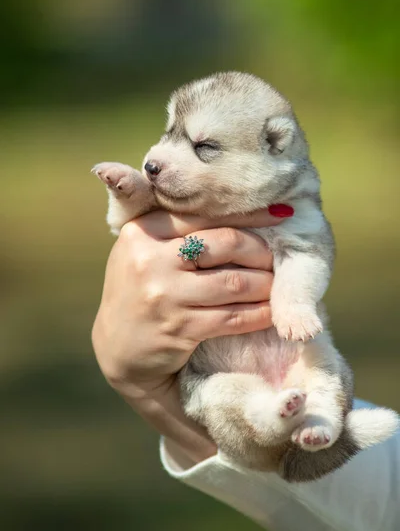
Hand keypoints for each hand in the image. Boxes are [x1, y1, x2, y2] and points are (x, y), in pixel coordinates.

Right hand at [92, 209, 286, 462]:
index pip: (203, 215)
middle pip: (225, 243)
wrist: (118, 348)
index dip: (248, 215)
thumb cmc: (141, 290)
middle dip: (260, 251)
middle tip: (277, 257)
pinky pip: (233, 317)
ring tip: (278, 284)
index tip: (280, 214)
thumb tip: (238, 209)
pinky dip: (259, 314)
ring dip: (265, 284)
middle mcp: (150, 259)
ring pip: (234, 282)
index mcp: (143, 231)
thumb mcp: (143, 251)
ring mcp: (164, 295)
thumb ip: (177, 230)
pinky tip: (271, 311)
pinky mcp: (179, 329)